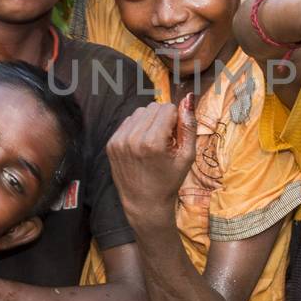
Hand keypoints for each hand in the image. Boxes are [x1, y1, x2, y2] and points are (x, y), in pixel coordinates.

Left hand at [107, 98, 196, 220]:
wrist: (144, 203)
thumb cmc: (169, 181)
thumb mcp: (187, 156)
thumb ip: (189, 125)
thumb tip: (188, 97)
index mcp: (153, 142)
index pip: (168, 108)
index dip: (175, 121)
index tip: (175, 138)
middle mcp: (133, 139)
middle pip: (153, 107)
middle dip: (162, 119)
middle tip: (165, 141)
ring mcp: (119, 141)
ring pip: (140, 112)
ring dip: (149, 122)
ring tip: (153, 143)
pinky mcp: (111, 144)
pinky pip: (128, 122)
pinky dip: (137, 129)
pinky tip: (141, 146)